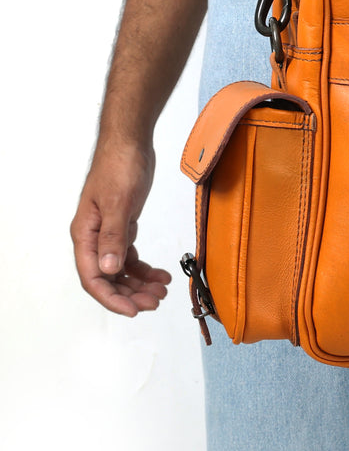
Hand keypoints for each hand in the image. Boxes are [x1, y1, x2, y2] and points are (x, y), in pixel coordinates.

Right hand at [71, 141, 170, 316]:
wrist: (130, 141)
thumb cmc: (120, 165)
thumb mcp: (119, 201)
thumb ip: (113, 237)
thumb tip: (109, 270)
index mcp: (85, 233)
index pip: (93, 277)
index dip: (111, 297)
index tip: (133, 309)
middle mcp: (93, 237)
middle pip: (108, 277)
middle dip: (130, 293)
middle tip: (156, 301)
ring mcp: (108, 232)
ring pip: (120, 269)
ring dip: (139, 283)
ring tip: (162, 291)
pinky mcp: (123, 224)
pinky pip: (130, 255)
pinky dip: (144, 267)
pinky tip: (161, 274)